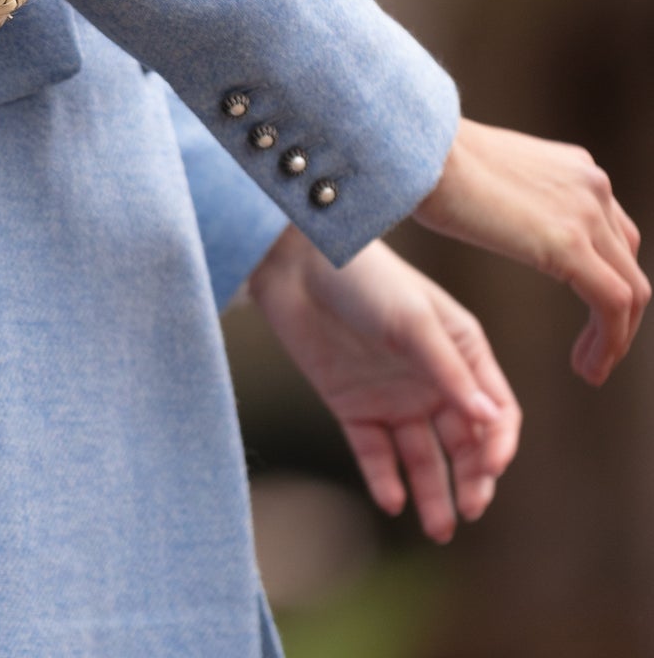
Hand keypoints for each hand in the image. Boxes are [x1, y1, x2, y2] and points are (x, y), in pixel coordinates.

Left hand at [248, 227, 520, 541]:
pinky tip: (392, 500)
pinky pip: (375, 453)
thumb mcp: (413, 321)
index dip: (498, 444)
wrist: (295, 263)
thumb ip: (450, 372)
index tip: (490, 468)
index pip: (496, 412)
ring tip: (439, 529)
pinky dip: (385, 479)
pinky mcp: (353, 407)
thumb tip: (492, 421)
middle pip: (464, 444)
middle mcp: (432, 381)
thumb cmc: (365, 277)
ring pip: (422, 458)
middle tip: (469, 510)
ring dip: (433, 494)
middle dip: (471, 480)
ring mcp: (393, 396)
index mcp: (462, 352)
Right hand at [414, 117, 648, 383]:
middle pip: (627, 264)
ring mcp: (586, 211)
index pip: (612, 234)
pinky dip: (609, 343)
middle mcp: (591, 185)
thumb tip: (502, 219)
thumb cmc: (428, 162)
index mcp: (573, 168)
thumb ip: (516, 199)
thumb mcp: (491, 178)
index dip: (606, 280)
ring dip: (617, 338)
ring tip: (590, 368)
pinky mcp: (569, 243)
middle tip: (594, 351)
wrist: (415, 150)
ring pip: (630, 290)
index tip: (585, 317)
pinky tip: (586, 366)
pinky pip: (612, 305)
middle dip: (618, 315)